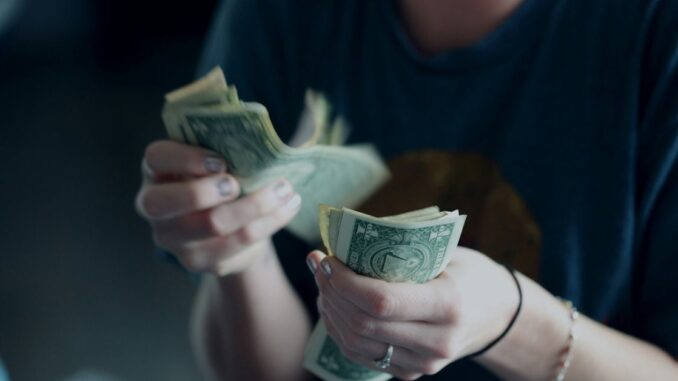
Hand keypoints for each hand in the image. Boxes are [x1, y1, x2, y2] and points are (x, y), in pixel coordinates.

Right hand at [135, 140, 301, 275]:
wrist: (229, 227)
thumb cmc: (221, 179)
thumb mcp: (215, 160)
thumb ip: (224, 147)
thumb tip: (259, 137)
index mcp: (156, 171)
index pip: (156, 158)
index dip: (185, 158)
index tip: (220, 160)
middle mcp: (154, 207)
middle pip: (165, 203)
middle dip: (205, 191)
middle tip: (237, 183)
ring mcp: (173, 238)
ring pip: (211, 225)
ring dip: (254, 205)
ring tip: (284, 189)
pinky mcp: (199, 260)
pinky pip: (238, 242)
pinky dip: (269, 222)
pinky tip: (288, 206)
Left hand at [306, 247, 519, 379]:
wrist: (498, 315)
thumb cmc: (469, 273)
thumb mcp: (447, 253)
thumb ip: (403, 250)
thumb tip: (346, 238)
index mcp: (448, 304)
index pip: (381, 301)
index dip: (344, 281)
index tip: (327, 258)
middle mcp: (437, 341)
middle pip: (363, 324)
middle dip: (331, 292)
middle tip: (318, 265)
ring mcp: (424, 363)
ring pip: (356, 343)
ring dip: (330, 311)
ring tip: (323, 283)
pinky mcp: (412, 373)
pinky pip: (362, 356)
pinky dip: (340, 330)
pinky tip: (333, 305)